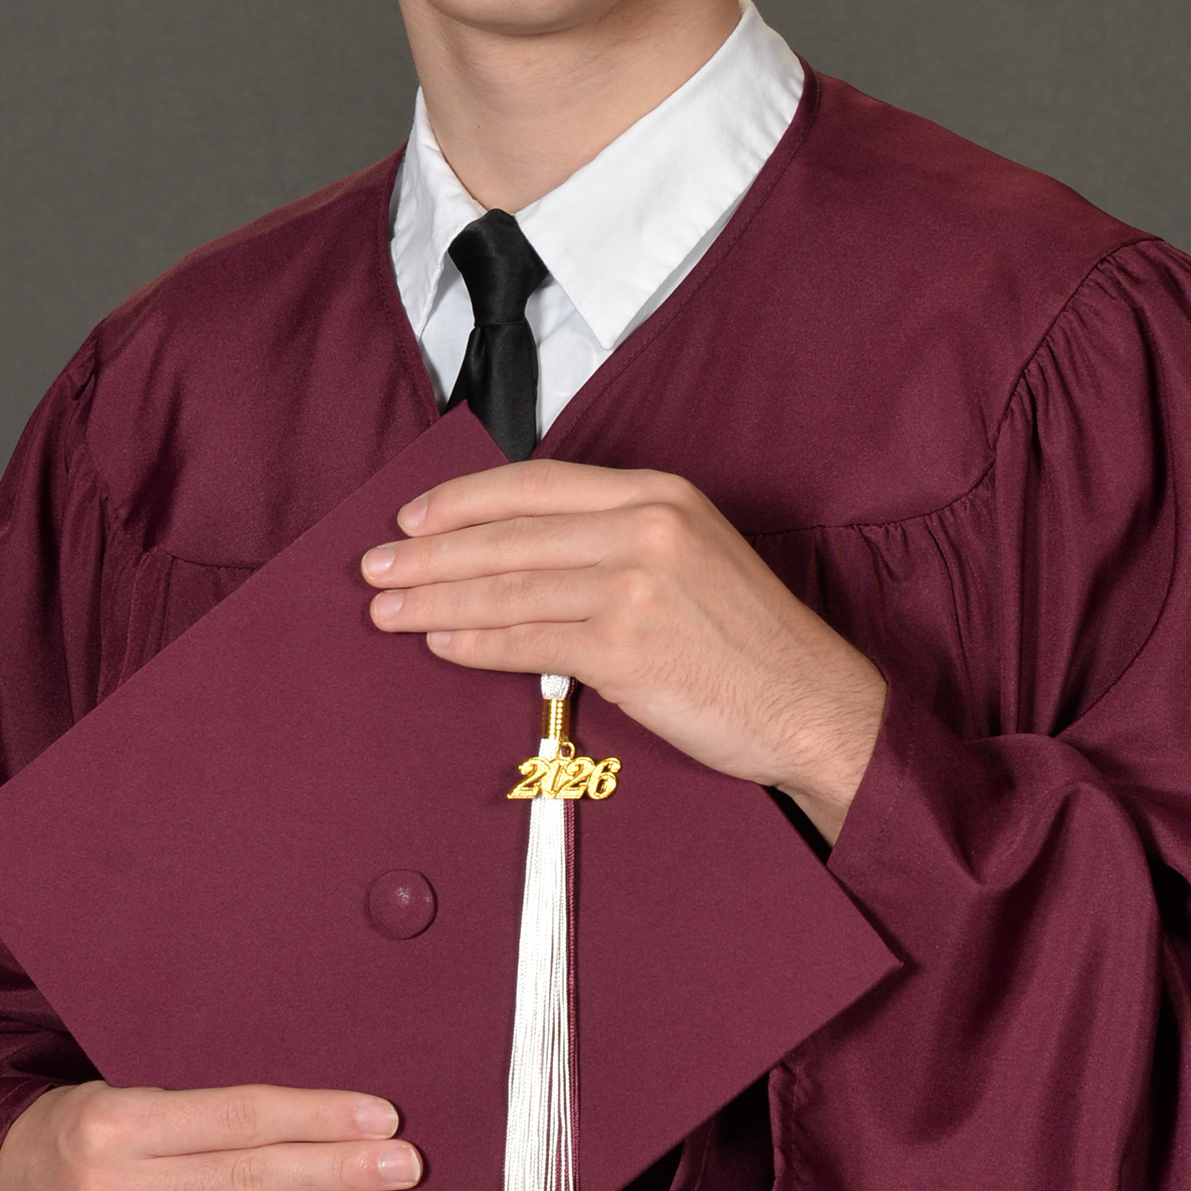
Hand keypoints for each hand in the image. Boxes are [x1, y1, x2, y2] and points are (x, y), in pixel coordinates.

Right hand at [0, 1082, 421, 1190]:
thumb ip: (206, 1109)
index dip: (315, 1117)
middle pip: (249, 1179)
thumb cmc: (82, 1130)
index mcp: (116, 1123)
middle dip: (337, 1172)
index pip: (237, 1118)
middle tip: (403, 1166)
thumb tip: (316, 1117)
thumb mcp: (127, 1093)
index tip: (379, 1116)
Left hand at [361, 460, 885, 842]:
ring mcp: (636, 586)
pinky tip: (442, 646)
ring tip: (388, 611)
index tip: (413, 519)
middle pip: (508, 535)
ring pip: (507, 588)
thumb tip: (525, 555)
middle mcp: (646, 528)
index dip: (463, 501)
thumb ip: (619, 543)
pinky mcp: (627, 648)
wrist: (815, 705)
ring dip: (436, 602)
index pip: (535, 484)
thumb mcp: (694, 559)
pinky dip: (476, 645)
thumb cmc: (754, 644)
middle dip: (429, 555)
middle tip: (375, 569)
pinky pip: (528, 643)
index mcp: (661, 494)